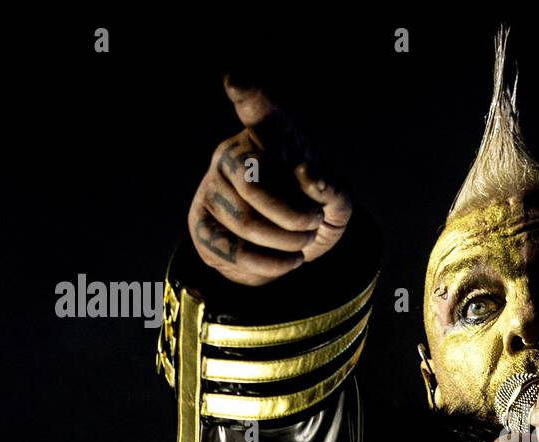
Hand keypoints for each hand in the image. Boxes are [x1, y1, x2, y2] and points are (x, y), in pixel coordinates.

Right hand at [186, 76, 352, 286]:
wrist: (289, 248)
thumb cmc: (314, 211)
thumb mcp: (337, 202)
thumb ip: (333, 189)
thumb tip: (309, 174)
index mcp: (270, 137)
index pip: (258, 109)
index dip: (248, 95)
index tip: (237, 80)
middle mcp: (233, 153)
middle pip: (253, 184)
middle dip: (293, 215)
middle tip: (312, 223)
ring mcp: (211, 187)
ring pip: (246, 222)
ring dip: (287, 242)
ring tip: (301, 242)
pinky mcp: (201, 225)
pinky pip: (234, 251)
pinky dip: (271, 265)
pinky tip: (288, 261)